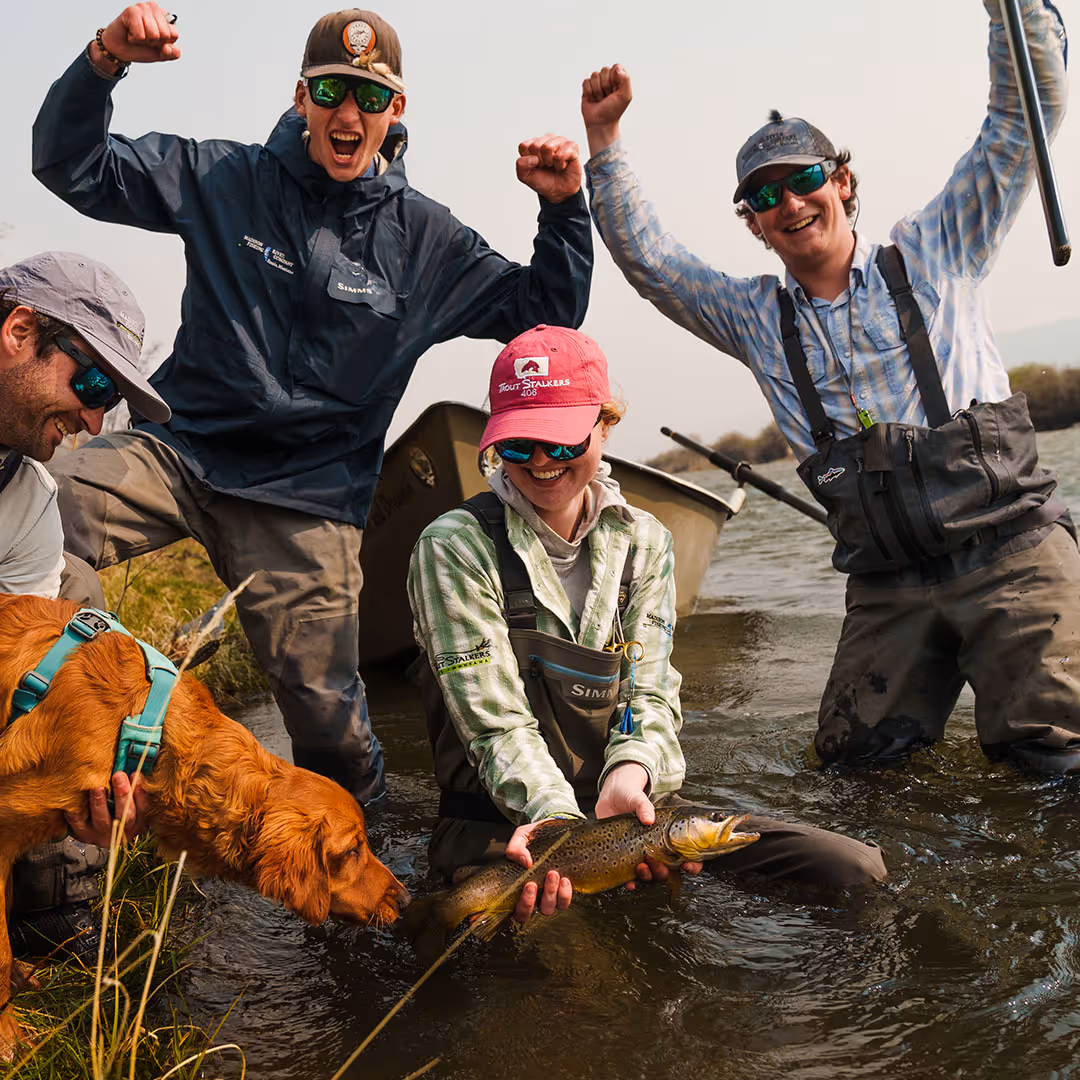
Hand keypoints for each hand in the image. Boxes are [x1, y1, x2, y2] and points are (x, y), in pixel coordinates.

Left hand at [66, 771, 149, 846]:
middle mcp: (122, 831)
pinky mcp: (83, 835)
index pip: (143, 807)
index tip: (136, 774)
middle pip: (125, 816)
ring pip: (101, 819)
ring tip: (97, 787)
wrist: (103, 835)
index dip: (140, 791)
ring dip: (100, 802)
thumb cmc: (120, 811)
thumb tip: (134, 764)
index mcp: (139, 821)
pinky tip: (76, 797)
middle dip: (122, 794)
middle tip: (118, 775)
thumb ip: (135, 787)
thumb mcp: (134, 803)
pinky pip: (77, 823)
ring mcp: (102, 834)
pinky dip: (76, 811)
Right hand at [92, 3, 180, 71]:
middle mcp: (155, 10)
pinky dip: (135, 39)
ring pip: (154, 34)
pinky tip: (130, 33)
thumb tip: (173, 49)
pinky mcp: (131, 10)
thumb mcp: (160, 54)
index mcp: (165, 19)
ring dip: (144, 40)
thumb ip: (171, 53)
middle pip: (164, 34)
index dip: (164, 43)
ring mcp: (143, 8)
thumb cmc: (139, 47)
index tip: (155, 42)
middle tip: (144, 38)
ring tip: (137, 36)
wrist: (120, 49)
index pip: (174, 34)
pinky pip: (141, 34)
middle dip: (154, 42)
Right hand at [505, 818, 573, 922]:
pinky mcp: (562, 893)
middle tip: (532, 883)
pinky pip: (563, 903)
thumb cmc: (535, 837)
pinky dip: (564, 894)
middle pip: (523, 915)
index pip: (504, 908)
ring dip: (549, 894)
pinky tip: (564, 880)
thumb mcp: (522, 836)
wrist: (556, 830)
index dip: (500, 912)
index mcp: (514, 886)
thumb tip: (524, 862)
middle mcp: (529, 896)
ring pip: (546, 909)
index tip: (513, 894)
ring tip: (552, 874)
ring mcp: (546, 897)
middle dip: (528, 902)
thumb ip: (516, 847)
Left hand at [516, 135, 581, 203]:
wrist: (559, 192)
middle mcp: (546, 139)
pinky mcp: (572, 146)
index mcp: (533, 144)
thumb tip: (533, 158)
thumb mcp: (525, 176)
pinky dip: (560, 165)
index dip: (529, 161)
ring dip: (550, 162)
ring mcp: (559, 141)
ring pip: (548, 147)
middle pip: (535, 146)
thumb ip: (521, 165)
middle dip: (540, 161)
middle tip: (547, 166)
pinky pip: (561, 154)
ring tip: (554, 165)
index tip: (536, 166)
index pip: (524, 146)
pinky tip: (562, 165)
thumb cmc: (543, 181)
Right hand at [581, 64, 632, 156]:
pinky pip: (586, 82)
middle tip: (607, 96)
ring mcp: (597, 83)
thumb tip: (616, 68)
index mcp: (618, 80)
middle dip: (606, 85)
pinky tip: (592, 99)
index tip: (616, 90)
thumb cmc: (614, 111)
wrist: (601, 124)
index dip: (615, 77)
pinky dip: (589, 92)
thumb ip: (626, 80)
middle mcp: (608, 80)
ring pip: (594, 75)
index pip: (616, 67)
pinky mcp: (587, 88)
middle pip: (604, 69)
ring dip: (597, 90)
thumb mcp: (626, 96)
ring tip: (600, 99)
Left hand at [595, 764, 702, 888]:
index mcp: (666, 834)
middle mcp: (655, 847)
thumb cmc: (629, 794)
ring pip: (651, 875)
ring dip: (648, 875)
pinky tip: (629, 882)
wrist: (609, 795)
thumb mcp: (637, 797)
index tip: (688, 865)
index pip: (687, 855)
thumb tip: (649, 819)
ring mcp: (639, 854)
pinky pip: (630, 876)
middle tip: (654, 859)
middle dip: (663, 870)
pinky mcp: (623, 857)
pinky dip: (631, 882)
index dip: (692, 865)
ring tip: (641, 866)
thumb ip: (643, 805)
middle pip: (668, 869)